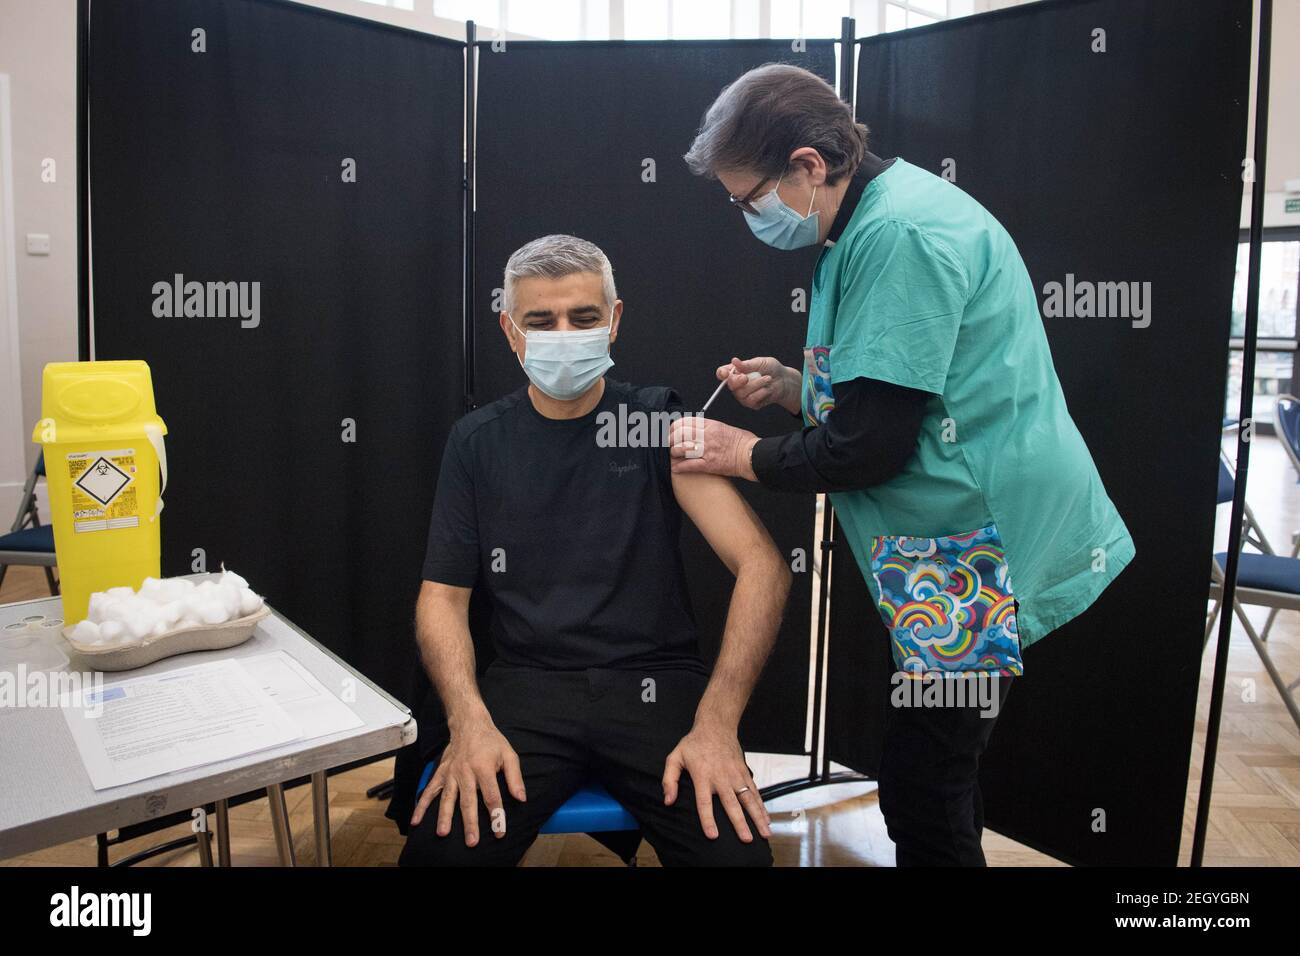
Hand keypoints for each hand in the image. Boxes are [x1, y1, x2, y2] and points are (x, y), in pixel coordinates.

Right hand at [410, 714, 524, 846]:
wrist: (469, 724)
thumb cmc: (491, 741)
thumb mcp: (509, 755)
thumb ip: (514, 778)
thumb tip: (521, 798)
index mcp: (484, 768)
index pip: (491, 796)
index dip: (496, 815)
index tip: (499, 832)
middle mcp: (465, 772)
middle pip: (468, 801)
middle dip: (470, 823)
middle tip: (471, 842)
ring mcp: (451, 773)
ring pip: (447, 798)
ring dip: (444, 817)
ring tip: (443, 833)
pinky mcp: (441, 773)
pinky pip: (430, 791)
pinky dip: (422, 805)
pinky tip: (416, 820)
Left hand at [663, 722, 770, 841]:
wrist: (716, 725)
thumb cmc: (694, 744)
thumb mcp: (675, 757)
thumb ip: (669, 780)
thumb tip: (668, 801)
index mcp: (702, 776)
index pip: (704, 802)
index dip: (708, 819)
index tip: (713, 836)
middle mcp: (721, 777)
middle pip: (731, 804)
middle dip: (740, 822)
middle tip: (746, 839)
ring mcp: (735, 775)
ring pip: (748, 799)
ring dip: (757, 816)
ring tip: (764, 833)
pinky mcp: (744, 772)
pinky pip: (754, 791)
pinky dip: (761, 805)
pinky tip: (766, 818)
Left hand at [668, 416, 759, 479]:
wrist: (751, 455)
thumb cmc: (741, 442)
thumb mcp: (723, 427)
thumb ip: (707, 428)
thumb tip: (693, 429)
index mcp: (710, 425)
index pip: (685, 422)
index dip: (674, 427)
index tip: (671, 432)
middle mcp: (706, 436)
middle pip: (680, 434)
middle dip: (671, 440)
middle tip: (669, 444)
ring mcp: (707, 450)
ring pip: (681, 449)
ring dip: (674, 453)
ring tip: (673, 456)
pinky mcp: (709, 464)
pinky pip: (689, 465)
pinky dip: (679, 467)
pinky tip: (675, 468)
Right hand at [718, 357, 801, 415]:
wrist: (784, 380)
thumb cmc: (771, 369)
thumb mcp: (760, 362)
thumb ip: (747, 364)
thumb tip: (734, 361)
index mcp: (736, 372)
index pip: (722, 373)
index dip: (722, 374)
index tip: (726, 373)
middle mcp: (737, 384)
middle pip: (730, 385)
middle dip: (738, 380)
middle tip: (746, 377)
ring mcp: (743, 395)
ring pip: (742, 393)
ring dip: (757, 384)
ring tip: (768, 378)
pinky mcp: (751, 403)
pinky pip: (751, 400)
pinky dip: (761, 392)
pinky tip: (767, 389)